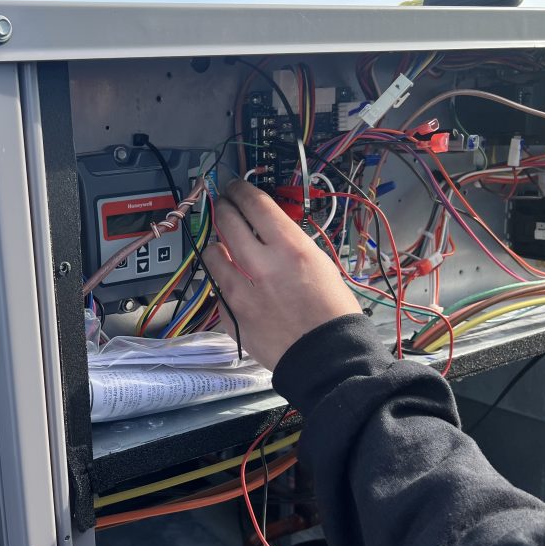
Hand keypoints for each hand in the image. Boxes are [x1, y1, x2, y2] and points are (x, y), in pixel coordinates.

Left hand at [202, 181, 361, 370]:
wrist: (326, 357)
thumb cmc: (331, 312)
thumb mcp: (319, 264)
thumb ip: (288, 245)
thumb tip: (267, 231)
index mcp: (290, 248)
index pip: (255, 205)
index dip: (241, 191)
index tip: (236, 188)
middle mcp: (261, 265)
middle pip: (228, 222)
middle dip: (224, 208)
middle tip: (224, 205)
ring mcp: (241, 292)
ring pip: (213, 254)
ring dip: (217, 246)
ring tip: (222, 246)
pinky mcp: (231, 315)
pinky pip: (218, 289)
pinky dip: (223, 282)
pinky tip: (232, 283)